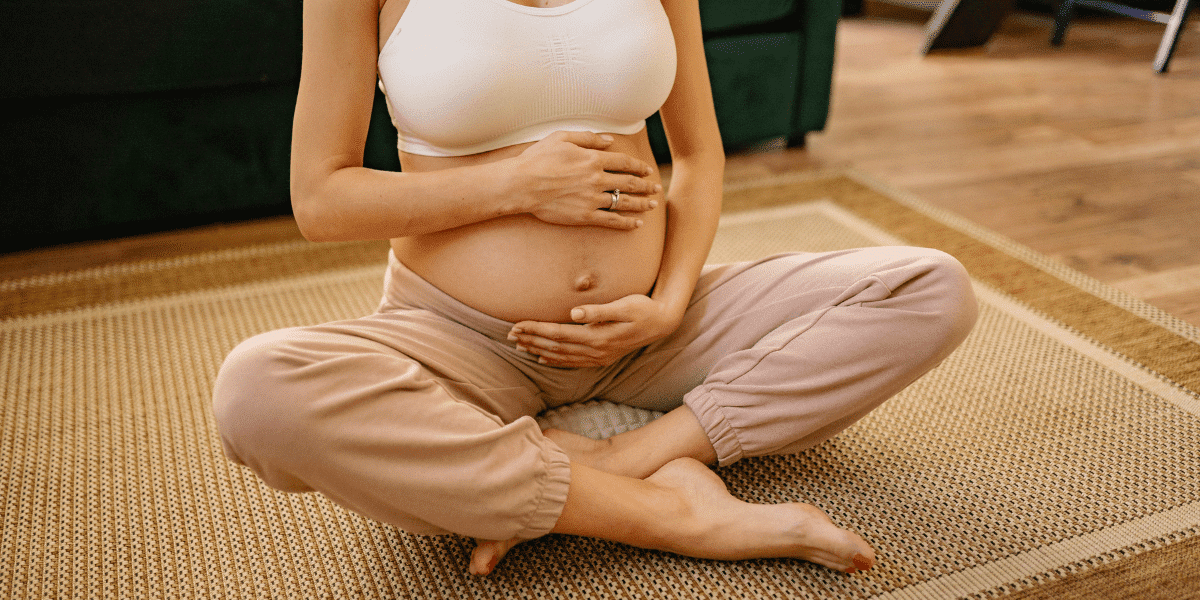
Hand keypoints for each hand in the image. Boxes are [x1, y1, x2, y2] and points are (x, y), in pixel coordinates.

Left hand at [508, 295, 680, 367]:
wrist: (662, 323)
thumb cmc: (643, 308)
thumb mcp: (625, 305)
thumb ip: (599, 310)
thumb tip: (575, 313)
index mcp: (598, 337)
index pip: (559, 333)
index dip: (536, 330)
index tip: (517, 325)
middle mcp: (596, 351)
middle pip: (556, 346)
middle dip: (531, 340)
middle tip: (508, 335)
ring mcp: (599, 357)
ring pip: (561, 355)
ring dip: (538, 350)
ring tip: (519, 345)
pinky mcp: (601, 357)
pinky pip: (572, 362)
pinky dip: (554, 359)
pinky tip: (542, 357)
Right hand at [509, 131, 660, 229]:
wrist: (522, 184)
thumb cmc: (538, 159)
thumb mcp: (562, 138)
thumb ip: (588, 138)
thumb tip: (609, 141)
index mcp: (593, 159)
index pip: (624, 163)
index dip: (638, 166)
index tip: (647, 170)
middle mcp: (597, 179)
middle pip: (629, 182)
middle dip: (645, 185)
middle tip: (656, 188)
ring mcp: (592, 199)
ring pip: (624, 202)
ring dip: (641, 203)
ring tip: (652, 205)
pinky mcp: (584, 216)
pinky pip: (611, 220)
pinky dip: (626, 222)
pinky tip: (636, 224)